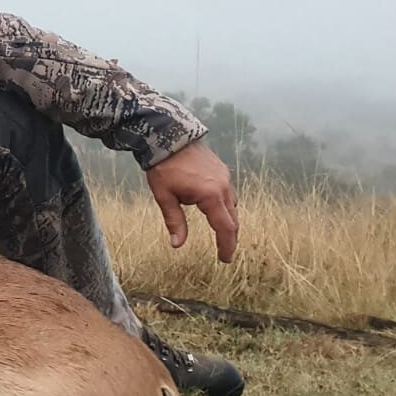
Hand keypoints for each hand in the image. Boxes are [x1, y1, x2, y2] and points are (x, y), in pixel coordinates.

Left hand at [146, 139, 238, 261]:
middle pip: (232, 218)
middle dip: (229, 236)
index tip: (225, 259)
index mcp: (211, 195)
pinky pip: (228, 192)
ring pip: (232, 205)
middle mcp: (223, 187)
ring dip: (228, 220)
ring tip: (220, 232)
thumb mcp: (164, 196)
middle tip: (224, 251)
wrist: (168, 136)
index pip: (225, 228)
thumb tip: (177, 244)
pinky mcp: (222, 169)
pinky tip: (213, 207)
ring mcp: (224, 177)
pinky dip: (224, 204)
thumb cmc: (163, 167)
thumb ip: (174, 221)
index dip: (226, 245)